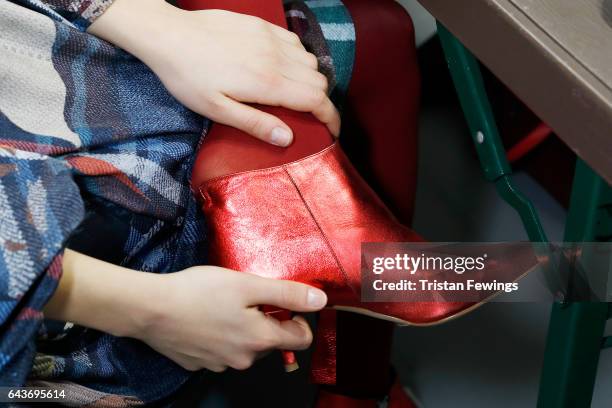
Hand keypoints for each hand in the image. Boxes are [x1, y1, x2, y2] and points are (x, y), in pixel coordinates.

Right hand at [45, 250, 327, 372]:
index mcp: (260, 340)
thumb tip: (320, 302)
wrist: (150, 309)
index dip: (297, 317)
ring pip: (244, 346)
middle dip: (264, 320)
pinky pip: (219, 350)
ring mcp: (219, 365)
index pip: (301, 339)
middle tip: (243, 297)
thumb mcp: (248, 285)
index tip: (281, 302)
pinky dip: (218, 335)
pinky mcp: (198, 363)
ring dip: (240, 328)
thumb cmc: (200, 291)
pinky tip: (202, 318)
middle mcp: (243, 359)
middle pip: (270, 342)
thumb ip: (286, 294)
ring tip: (219, 305)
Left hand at [88, 0, 339, 145]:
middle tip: (309, 117)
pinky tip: (282, 67)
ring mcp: (271, 38)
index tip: (333, 130)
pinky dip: (299, 58)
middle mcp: (276, 58)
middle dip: (321, 102)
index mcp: (268, 83)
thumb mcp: (217, 110)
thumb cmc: (188, 77)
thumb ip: (255, 124)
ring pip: (311, 61)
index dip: (331, 117)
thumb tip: (288, 138)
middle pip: (319, 81)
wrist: (169, 35)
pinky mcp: (262, 25)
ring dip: (310, 80)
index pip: (316, 100)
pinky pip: (296, 42)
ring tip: (295, 94)